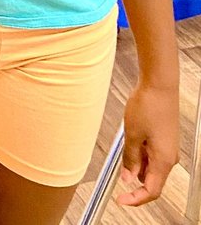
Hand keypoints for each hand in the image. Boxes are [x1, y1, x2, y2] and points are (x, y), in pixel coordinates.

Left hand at [117, 82, 178, 205]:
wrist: (159, 86)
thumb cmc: (148, 106)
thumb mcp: (132, 134)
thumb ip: (130, 158)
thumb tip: (127, 177)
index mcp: (163, 161)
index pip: (151, 191)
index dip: (135, 199)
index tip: (121, 199)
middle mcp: (169, 158)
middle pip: (151, 180)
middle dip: (133, 178)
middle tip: (117, 169)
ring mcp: (168, 148)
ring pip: (151, 166)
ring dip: (136, 162)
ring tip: (124, 143)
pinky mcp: (165, 139)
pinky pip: (152, 154)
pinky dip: (140, 152)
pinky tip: (131, 138)